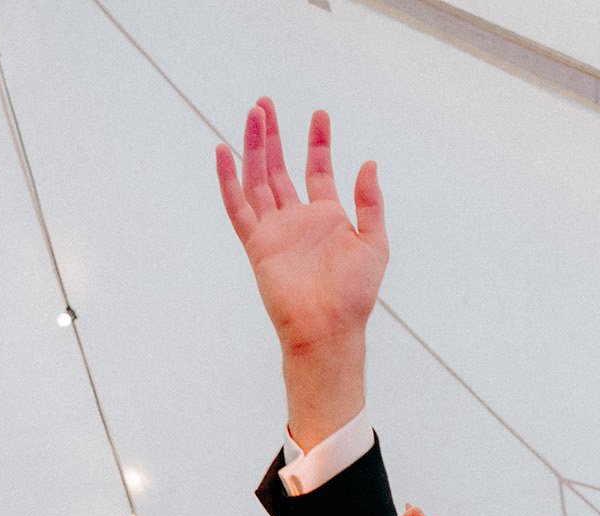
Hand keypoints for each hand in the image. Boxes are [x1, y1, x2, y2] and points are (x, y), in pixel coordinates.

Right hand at [216, 99, 386, 360]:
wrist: (329, 328)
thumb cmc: (355, 294)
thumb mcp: (374, 243)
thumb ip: (370, 203)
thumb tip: (368, 163)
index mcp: (327, 217)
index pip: (318, 170)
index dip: (318, 142)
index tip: (319, 114)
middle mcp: (297, 219)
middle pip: (280, 168)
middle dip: (274, 135)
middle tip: (265, 103)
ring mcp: (275, 230)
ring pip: (258, 179)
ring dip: (254, 147)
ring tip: (253, 114)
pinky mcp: (257, 244)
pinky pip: (238, 206)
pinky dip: (229, 180)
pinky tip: (224, 152)